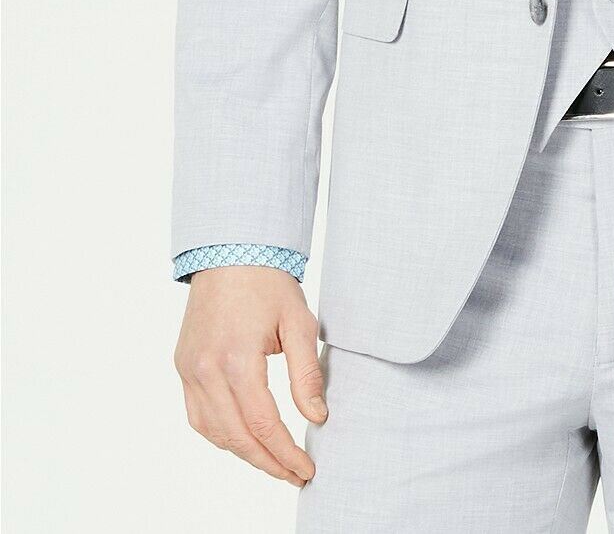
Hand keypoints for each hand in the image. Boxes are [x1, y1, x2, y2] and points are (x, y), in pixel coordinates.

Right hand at [174, 266, 326, 485]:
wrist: (231, 251)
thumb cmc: (268, 283)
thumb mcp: (299, 323)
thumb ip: (307, 374)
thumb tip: (317, 417)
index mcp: (238, 358)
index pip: (264, 424)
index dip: (286, 453)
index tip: (306, 469)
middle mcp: (207, 369)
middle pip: (237, 436)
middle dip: (268, 462)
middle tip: (294, 474)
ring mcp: (189, 369)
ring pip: (214, 432)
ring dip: (243, 452)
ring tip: (273, 461)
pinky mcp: (183, 365)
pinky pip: (198, 415)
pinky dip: (220, 434)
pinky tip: (243, 438)